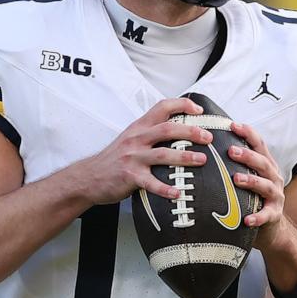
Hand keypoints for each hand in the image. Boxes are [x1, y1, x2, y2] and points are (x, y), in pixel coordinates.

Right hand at [74, 98, 212, 205]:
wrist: (89, 176)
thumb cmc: (115, 158)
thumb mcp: (131, 137)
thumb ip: (151, 132)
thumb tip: (180, 130)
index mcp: (139, 127)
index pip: (162, 107)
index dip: (182, 105)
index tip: (198, 110)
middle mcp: (137, 139)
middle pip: (168, 129)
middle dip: (191, 132)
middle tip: (207, 137)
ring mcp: (133, 157)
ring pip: (163, 154)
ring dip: (184, 157)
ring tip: (201, 160)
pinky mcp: (129, 176)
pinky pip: (151, 183)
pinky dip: (165, 188)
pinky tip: (177, 192)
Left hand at [228, 122, 287, 250]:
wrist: (271, 226)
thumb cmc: (253, 197)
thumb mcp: (248, 176)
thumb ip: (235, 163)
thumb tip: (207, 144)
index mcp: (266, 165)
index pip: (259, 144)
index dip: (248, 133)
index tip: (233, 125)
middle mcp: (273, 177)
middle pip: (263, 162)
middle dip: (247, 155)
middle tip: (231, 151)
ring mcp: (276, 195)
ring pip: (265, 185)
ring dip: (251, 181)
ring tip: (236, 179)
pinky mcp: (274, 214)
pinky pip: (266, 215)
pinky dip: (258, 217)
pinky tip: (247, 219)